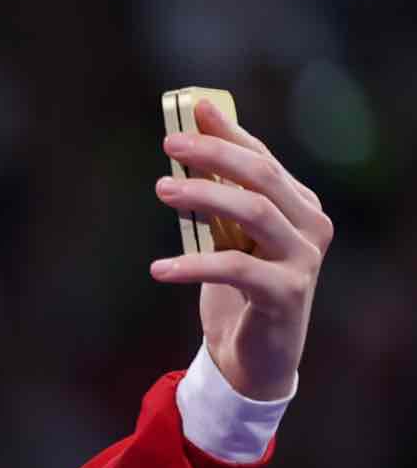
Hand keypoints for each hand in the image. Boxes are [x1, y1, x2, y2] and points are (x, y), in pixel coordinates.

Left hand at [155, 97, 331, 400]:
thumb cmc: (236, 292)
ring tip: (162, 189)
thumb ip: (215, 203)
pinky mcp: (286, 293)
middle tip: (171, 144)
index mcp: (298, 205)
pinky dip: (194, 265)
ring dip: (205, 197)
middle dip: (216, 154)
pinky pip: (237, 269)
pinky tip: (158, 268)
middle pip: (263, 176)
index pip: (263, 159)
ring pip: (255, 213)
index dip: (229, 132)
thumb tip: (181, 158)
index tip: (193, 109)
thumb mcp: (225, 240)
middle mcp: (309, 225)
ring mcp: (302, 258)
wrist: (253, 358)